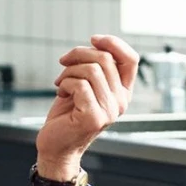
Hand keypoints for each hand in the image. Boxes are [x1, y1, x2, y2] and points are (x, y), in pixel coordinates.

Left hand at [35, 35, 138, 177]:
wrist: (55, 146)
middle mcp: (121, 102)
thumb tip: (96, 43)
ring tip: (61, 82)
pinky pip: (79, 85)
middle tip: (64, 63)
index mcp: (122, 92)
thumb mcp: (85, 85)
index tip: (93, 39)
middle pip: (105, 59)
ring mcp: (109, 111)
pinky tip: (61, 92)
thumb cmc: (67, 114)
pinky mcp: (93, 117)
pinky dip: (64, 83)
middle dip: (79, 54)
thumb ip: (96, 68)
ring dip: (69, 71)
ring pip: (91, 70)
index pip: (131, 59)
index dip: (113, 43)